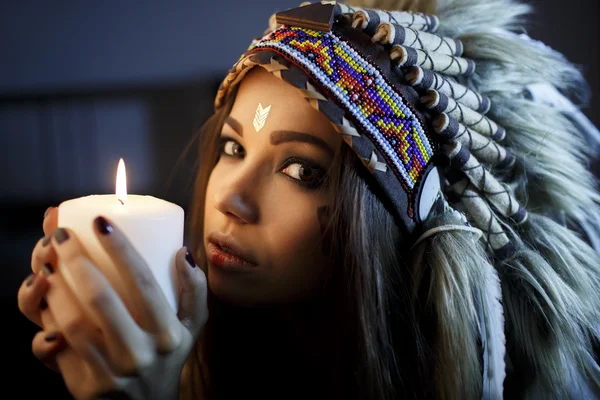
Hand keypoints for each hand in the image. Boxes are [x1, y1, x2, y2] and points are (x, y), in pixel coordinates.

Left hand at [18, 207, 207, 399]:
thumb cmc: (167, 355)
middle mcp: (141, 354)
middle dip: (76, 259)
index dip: (121, 248)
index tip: (102, 221)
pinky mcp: (85, 386)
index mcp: (169, 334)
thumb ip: (195, 290)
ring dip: (54, 286)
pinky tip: (43, 295)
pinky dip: (46, 316)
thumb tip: (182, 252)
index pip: (144, 283)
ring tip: (47, 260)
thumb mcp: (191, 326)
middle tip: (61, 235)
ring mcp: (111, 373)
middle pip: (101, 298)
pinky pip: (58, 346)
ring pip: (72, 322)